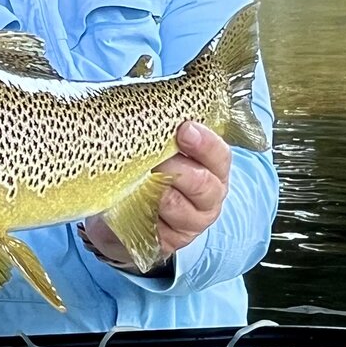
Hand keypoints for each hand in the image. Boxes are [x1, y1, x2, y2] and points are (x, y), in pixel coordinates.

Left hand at [82, 121, 230, 269]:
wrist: (126, 215)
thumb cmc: (149, 171)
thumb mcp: (161, 149)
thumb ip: (163, 132)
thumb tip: (146, 103)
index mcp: (212, 169)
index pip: (219, 156)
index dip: (204, 143)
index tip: (184, 129)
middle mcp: (208, 197)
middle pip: (202, 184)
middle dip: (176, 168)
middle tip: (154, 158)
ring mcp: (189, 223)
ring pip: (176, 206)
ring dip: (154, 190)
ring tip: (137, 178)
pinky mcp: (168, 243)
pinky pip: (155, 228)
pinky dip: (139, 213)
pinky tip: (128, 202)